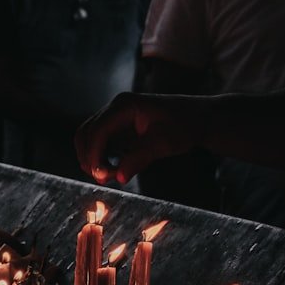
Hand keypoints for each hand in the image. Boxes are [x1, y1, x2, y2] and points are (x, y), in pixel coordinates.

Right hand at [74, 92, 204, 184]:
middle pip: (86, 133)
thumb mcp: (164, 144)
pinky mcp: (119, 128)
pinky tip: (114, 171)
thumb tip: (120, 177)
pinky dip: (101, 158)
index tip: (100, 175)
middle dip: (89, 158)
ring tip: (110, 176)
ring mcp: (115, 117)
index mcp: (125, 106)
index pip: (97, 130)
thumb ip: (140, 159)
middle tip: (102, 179)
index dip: (93, 154)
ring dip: (93, 159)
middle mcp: (116, 108)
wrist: (198, 119)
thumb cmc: (184, 126)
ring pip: (89, 139)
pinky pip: (100, 144)